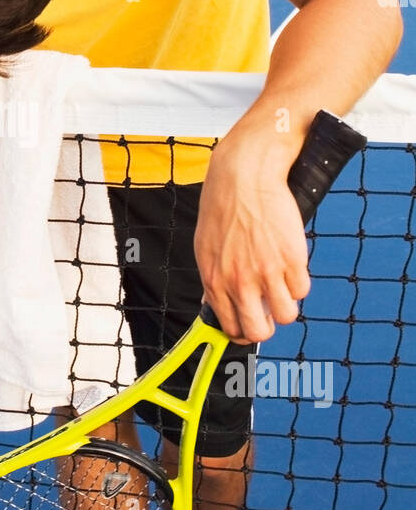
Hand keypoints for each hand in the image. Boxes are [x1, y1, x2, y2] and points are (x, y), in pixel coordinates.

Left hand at [194, 125, 310, 343]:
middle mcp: (239, 282)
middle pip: (260, 332)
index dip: (245, 331)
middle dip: (268, 325)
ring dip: (287, 303)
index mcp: (215, 281)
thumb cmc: (223, 207)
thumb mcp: (207, 248)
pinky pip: (302, 290)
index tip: (253, 323)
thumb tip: (220, 304)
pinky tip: (291, 263)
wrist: (244, 177)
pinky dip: (299, 281)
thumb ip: (215, 279)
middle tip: (270, 308)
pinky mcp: (292, 260)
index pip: (231, 328)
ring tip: (283, 283)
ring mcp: (267, 273)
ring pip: (287, 315)